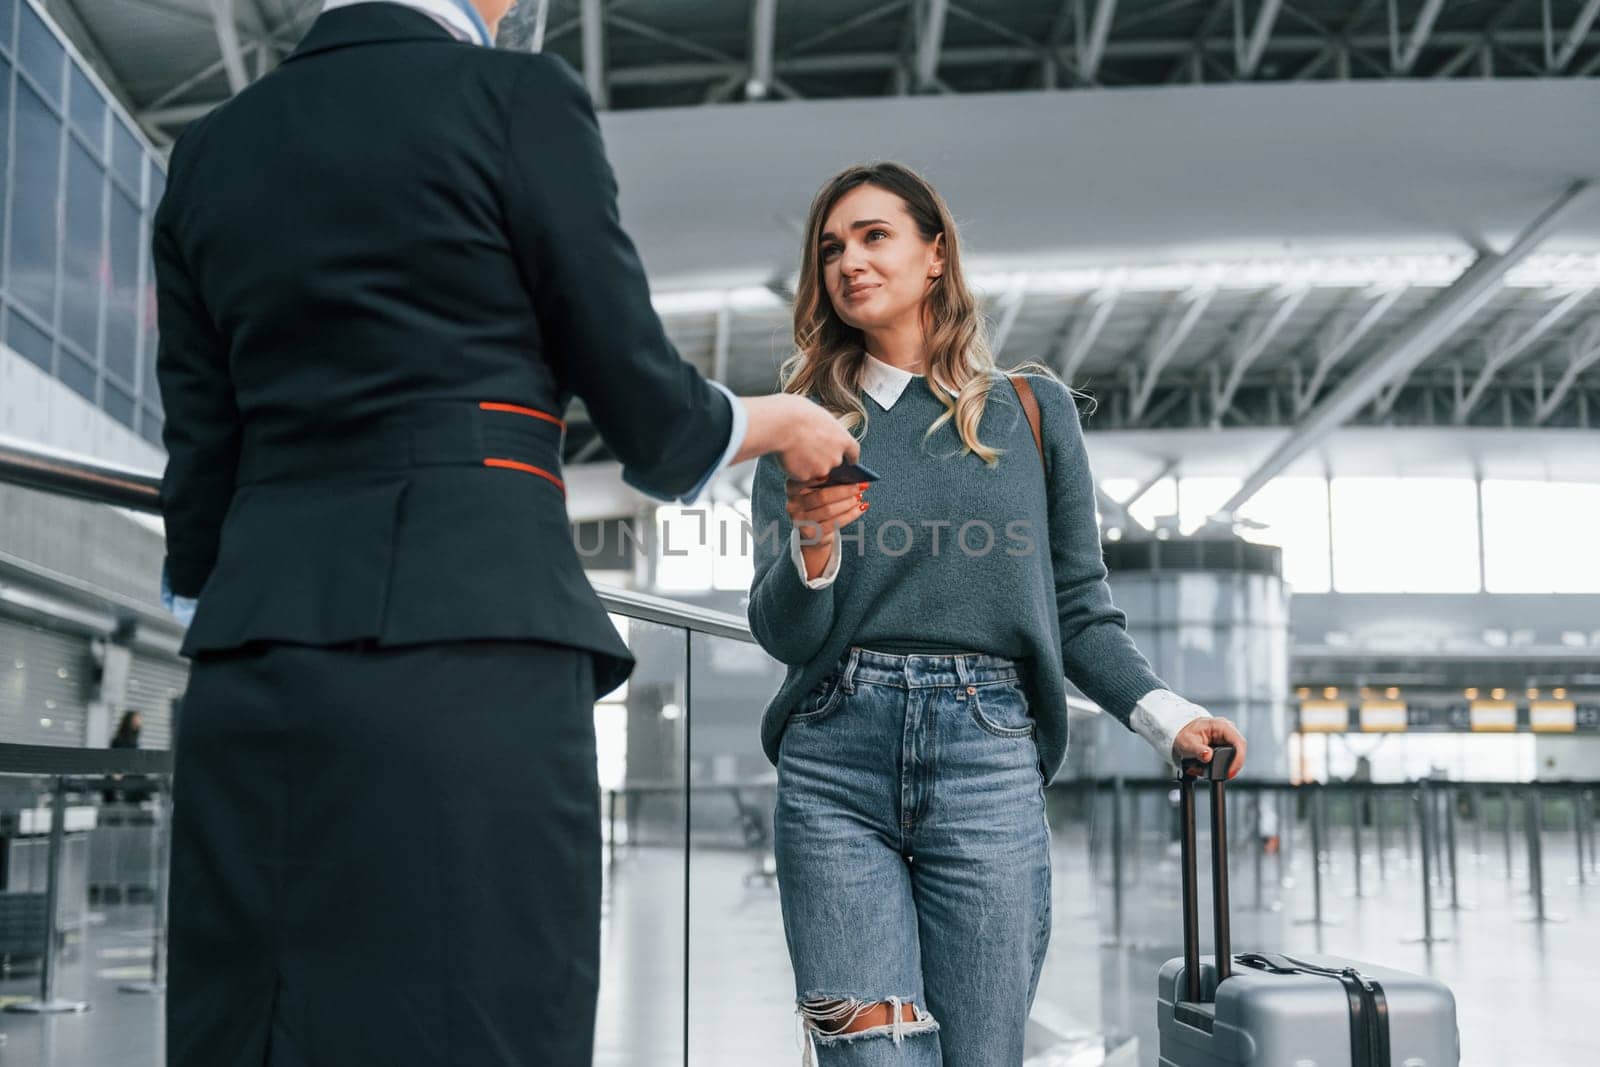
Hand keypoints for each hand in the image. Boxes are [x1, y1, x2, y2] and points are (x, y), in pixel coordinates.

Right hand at [735, 395, 859, 482]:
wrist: (783, 424)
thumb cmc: (798, 413)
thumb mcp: (820, 416)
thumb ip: (826, 430)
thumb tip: (822, 433)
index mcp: (843, 439)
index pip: (853, 452)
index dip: (850, 456)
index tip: (850, 460)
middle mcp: (836, 457)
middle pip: (833, 462)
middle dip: (823, 457)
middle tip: (808, 447)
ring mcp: (821, 468)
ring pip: (816, 470)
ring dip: (809, 464)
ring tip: (795, 449)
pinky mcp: (806, 476)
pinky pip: (801, 475)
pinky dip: (796, 469)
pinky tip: (788, 457)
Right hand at [787, 479, 869, 552]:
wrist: (811, 531)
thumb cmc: (817, 504)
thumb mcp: (816, 490)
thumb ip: (827, 481)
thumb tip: (850, 475)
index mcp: (791, 489)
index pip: (805, 480)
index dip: (820, 477)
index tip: (834, 472)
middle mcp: (792, 505)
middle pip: (821, 496)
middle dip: (844, 491)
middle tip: (859, 485)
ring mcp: (800, 521)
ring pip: (829, 510)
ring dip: (848, 503)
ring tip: (860, 496)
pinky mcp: (811, 534)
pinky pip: (835, 523)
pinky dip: (851, 514)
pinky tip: (861, 507)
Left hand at [1172, 716, 1246, 778]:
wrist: (1182, 734)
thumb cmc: (1184, 734)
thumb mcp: (1187, 742)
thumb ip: (1198, 750)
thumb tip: (1207, 756)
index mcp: (1221, 725)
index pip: (1239, 742)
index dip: (1238, 759)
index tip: (1231, 772)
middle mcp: (1228, 731)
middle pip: (1239, 752)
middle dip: (1229, 766)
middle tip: (1217, 775)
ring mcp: (1227, 739)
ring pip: (1234, 758)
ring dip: (1222, 767)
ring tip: (1204, 769)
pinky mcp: (1225, 747)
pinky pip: (1228, 759)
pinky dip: (1218, 767)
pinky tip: (1205, 767)